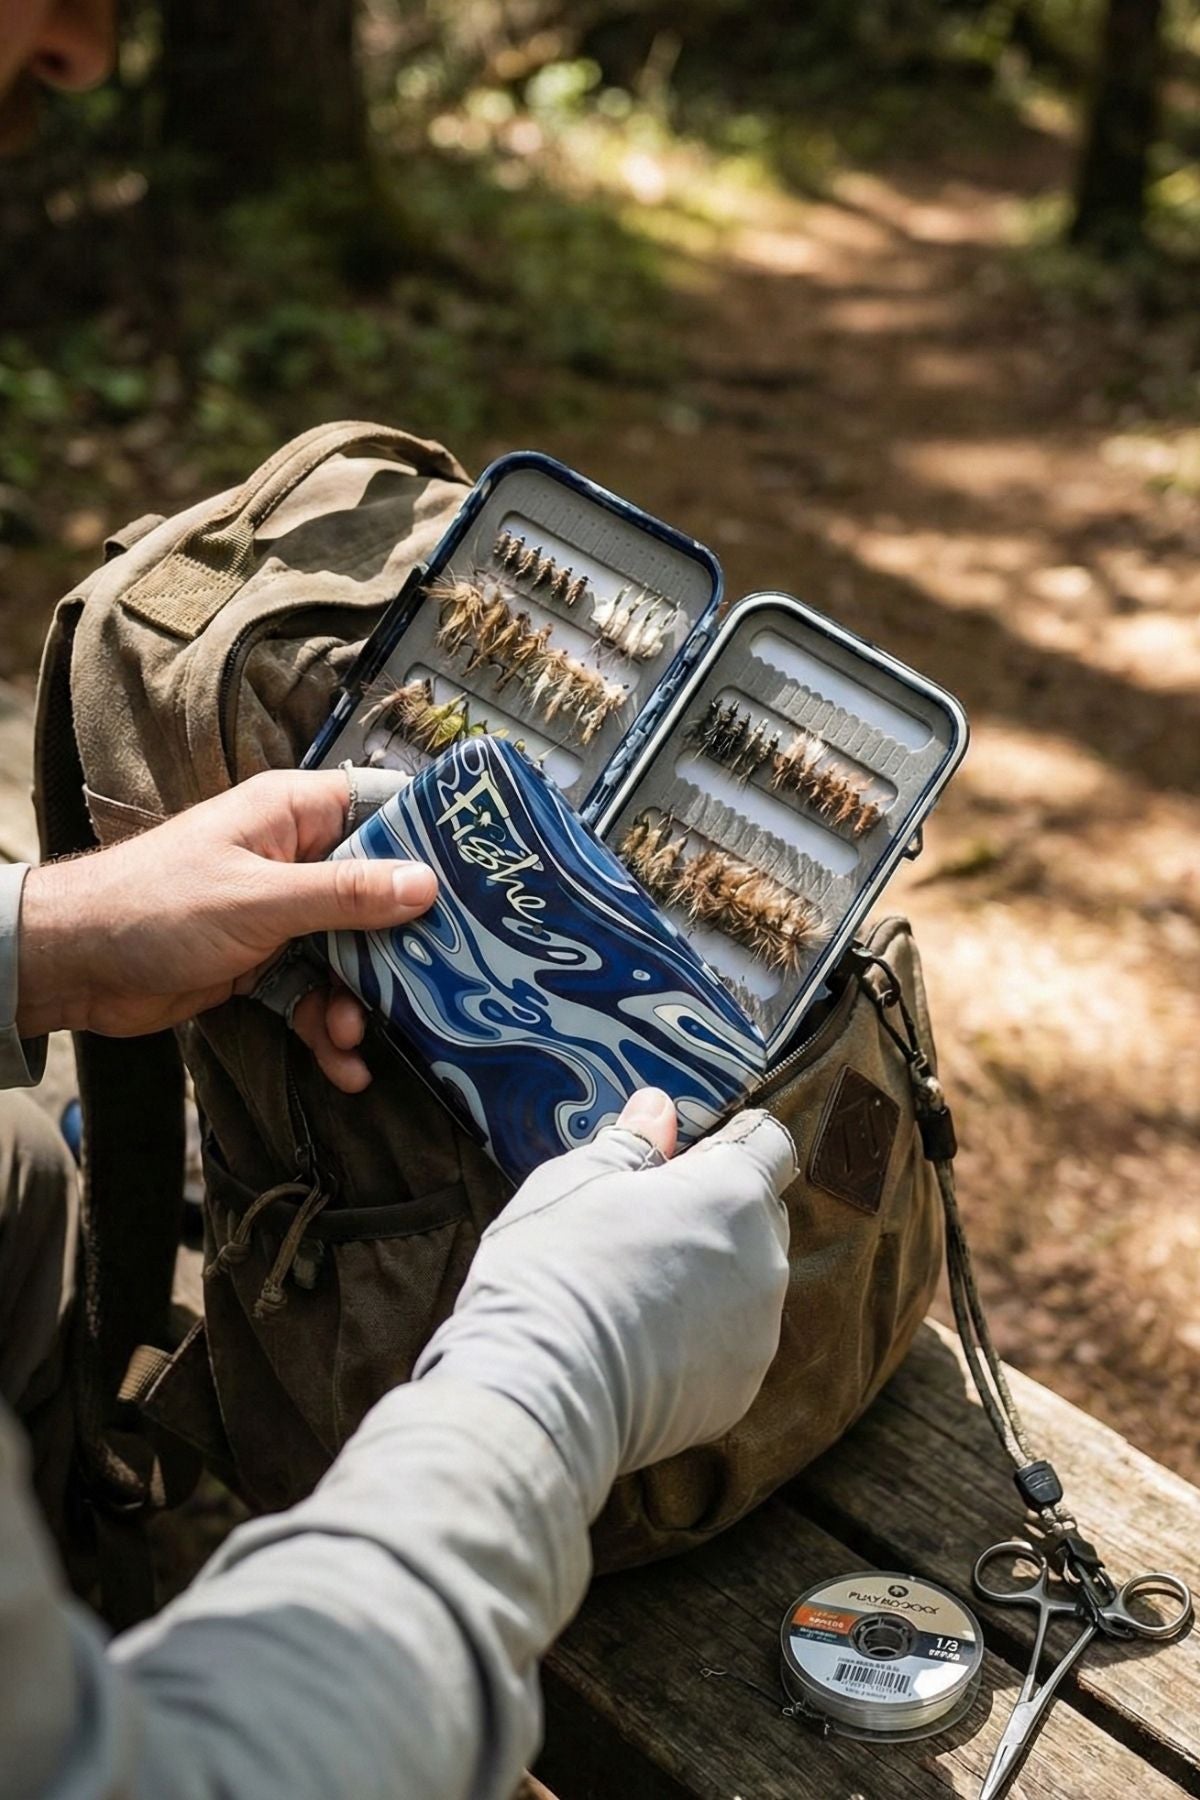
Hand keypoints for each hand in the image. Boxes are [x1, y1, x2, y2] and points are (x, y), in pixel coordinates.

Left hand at [17, 770, 436, 1085]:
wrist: (76, 966)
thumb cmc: (157, 906)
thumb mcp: (261, 900)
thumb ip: (345, 895)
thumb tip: (426, 886)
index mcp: (294, 814)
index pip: (383, 810)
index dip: (431, 841)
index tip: (481, 879)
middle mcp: (296, 857)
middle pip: (378, 893)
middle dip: (402, 946)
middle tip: (439, 982)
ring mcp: (282, 913)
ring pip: (351, 954)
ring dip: (360, 999)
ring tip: (353, 1035)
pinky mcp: (265, 963)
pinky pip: (316, 992)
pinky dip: (328, 1027)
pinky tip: (344, 1065)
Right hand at [414, 1088, 795, 1519]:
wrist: (542, 1393)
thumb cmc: (555, 1268)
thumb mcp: (575, 1182)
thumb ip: (630, 1142)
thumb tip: (658, 1108)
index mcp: (733, 1194)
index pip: (768, 1144)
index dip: (730, 1143)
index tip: (686, 1157)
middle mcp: (765, 1262)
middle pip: (758, 1218)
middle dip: (717, 1213)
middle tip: (645, 1225)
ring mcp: (757, 1334)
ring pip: (745, 1287)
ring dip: (708, 1281)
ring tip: (632, 1295)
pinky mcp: (738, 1393)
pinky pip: (727, 1349)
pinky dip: (696, 1343)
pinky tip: (637, 1349)